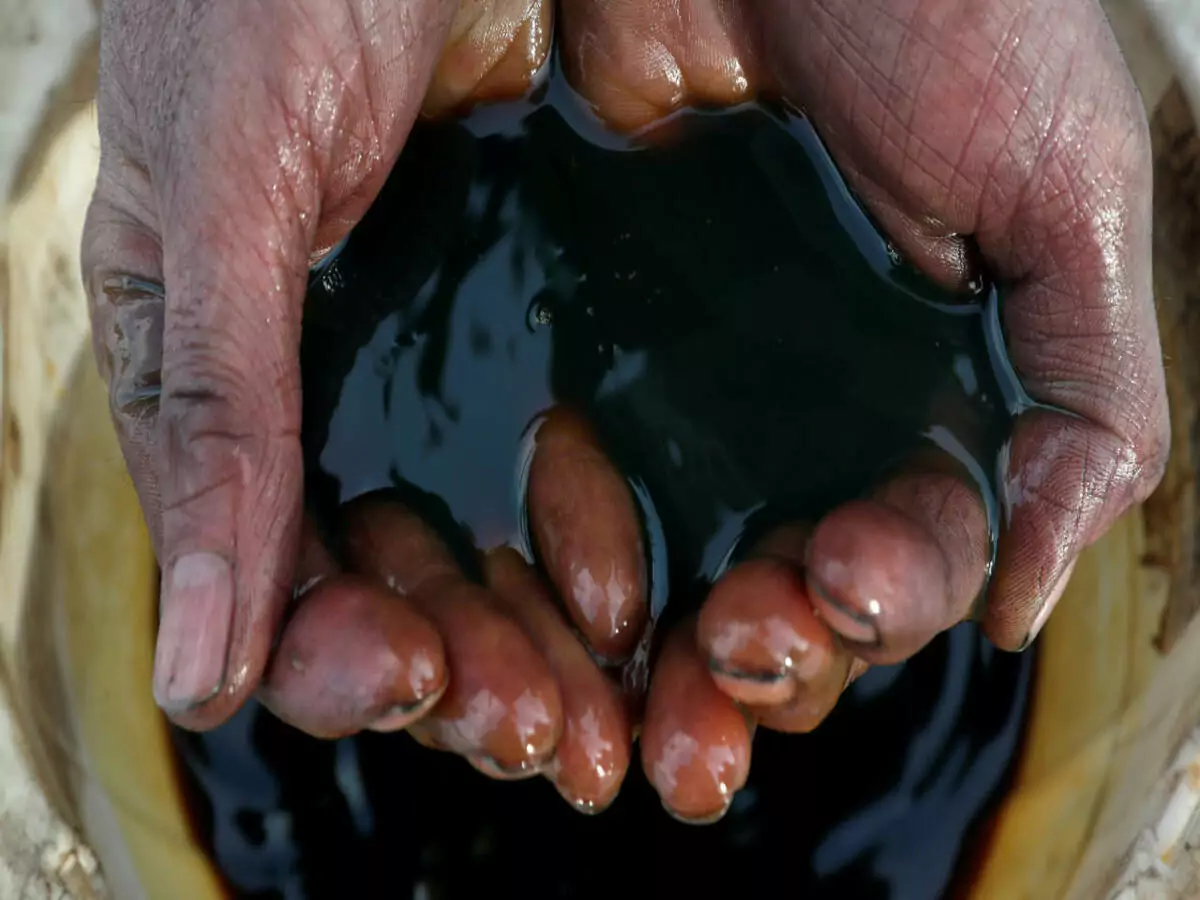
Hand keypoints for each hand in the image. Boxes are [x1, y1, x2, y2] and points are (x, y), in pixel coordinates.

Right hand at [82, 0, 558, 731]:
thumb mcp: (230, 187)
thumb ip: (218, 403)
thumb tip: (195, 665)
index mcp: (216, 382)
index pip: (265, 571)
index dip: (339, 657)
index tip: (425, 692)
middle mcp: (323, 394)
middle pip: (386, 587)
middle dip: (465, 674)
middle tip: (554, 739)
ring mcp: (432, 360)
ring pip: (479, 546)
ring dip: (540, 638)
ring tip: (615, 709)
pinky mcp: (530, 316)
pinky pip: (563, 457)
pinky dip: (598, 530)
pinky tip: (653, 588)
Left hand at [548, 0, 1167, 815]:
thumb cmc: (956, 21)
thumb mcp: (1064, 197)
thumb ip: (1087, 399)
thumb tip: (1024, 600)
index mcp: (924, 415)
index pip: (905, 565)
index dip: (877, 605)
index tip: (834, 584)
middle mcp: (804, 428)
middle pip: (777, 603)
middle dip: (761, 660)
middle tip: (731, 652)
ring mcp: (689, 397)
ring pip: (668, 576)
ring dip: (655, 657)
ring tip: (641, 681)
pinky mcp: (587, 347)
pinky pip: (558, 486)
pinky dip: (557, 560)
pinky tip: (548, 603)